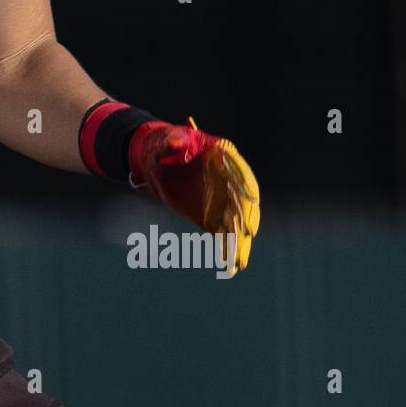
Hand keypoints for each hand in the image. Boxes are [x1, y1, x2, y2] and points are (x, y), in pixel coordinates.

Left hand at [129, 118, 259, 276]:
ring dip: (239, 242)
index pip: (239, 172)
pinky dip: (225, 249)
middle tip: (248, 234)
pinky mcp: (210, 215)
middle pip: (242, 202)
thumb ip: (172, 140)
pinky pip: (221, 234)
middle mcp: (228, 181)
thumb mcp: (165, 140)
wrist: (154, 162)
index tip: (250, 199)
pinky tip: (229, 267)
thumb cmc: (162, 146)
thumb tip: (177, 142)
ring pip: (235, 223)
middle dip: (246, 219)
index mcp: (223, 156)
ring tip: (240, 262)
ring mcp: (222, 200)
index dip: (245, 185)